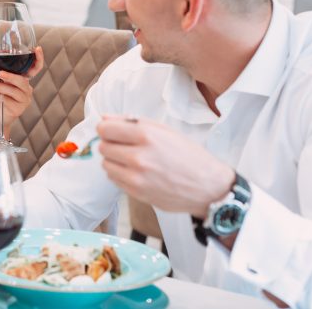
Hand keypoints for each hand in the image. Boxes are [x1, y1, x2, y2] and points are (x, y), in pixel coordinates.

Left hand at [0, 46, 44, 133]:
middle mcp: (27, 89)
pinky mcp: (18, 109)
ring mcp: (24, 100)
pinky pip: (6, 99)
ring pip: (13, 90)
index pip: (35, 68)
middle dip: (11, 76)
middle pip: (23, 81)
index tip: (37, 48)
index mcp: (23, 80)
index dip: (38, 59)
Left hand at [97, 116, 234, 217]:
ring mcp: (136, 177)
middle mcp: (138, 156)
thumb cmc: (188, 155)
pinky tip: (136, 172)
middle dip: (111, 144)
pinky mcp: (136, 192)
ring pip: (105, 164)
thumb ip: (132, 122)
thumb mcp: (165, 130)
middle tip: (126, 146)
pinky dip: (120, 174)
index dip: (106, 129)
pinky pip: (113, 179)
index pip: (105, 129)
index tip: (112, 132)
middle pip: (103, 146)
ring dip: (114, 160)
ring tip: (132, 160)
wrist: (208, 187)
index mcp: (146, 135)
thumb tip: (104, 119)